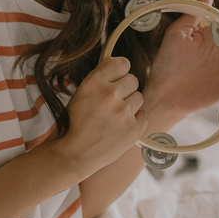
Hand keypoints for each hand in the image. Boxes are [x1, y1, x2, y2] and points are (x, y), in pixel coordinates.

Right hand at [52, 56, 145, 175]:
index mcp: (94, 81)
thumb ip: (102, 78)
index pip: (122, 63)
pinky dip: (135, 121)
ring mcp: (123, 112)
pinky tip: (120, 128)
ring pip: (139, 97)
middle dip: (125, 90)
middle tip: (112, 103)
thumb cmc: (76, 122)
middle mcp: (110, 94)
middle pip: (133, 79)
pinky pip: (144, 115)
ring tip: (114, 117)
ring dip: (130, 105)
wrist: (74, 154)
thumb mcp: (81, 93)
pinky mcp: (133, 129)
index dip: (119, 72)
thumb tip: (121, 66)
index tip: (115, 80)